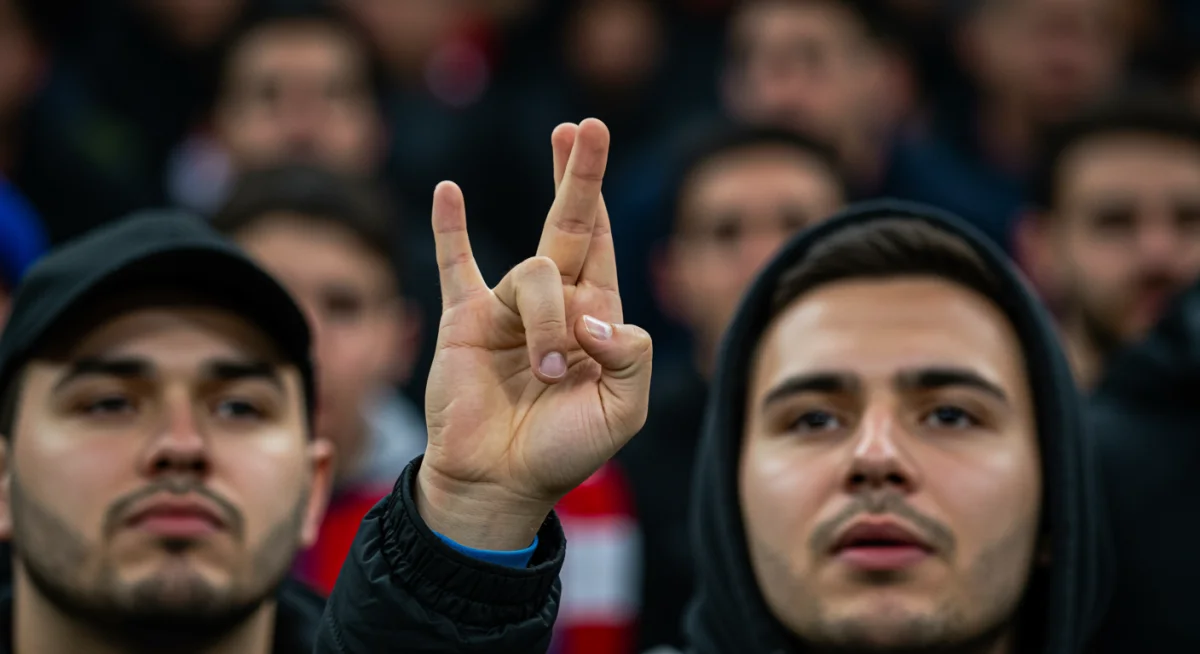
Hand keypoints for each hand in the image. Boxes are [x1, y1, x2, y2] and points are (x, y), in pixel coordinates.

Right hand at [419, 119, 652, 549]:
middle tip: (585, 125)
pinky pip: (456, 264)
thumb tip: (597, 314)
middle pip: (568, 222)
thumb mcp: (623, 410)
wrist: (498, 482)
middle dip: (579, 174)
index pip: (602, 242)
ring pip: (534, 274)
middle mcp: (554, 303)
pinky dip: (449, 228)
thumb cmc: (565, 451)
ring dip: (546, 319)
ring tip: (546, 371)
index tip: (597, 141)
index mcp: (596, 316)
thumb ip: (632, 356)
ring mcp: (507, 307)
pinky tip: (447, 190)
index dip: (602, 197)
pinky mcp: (464, 319)